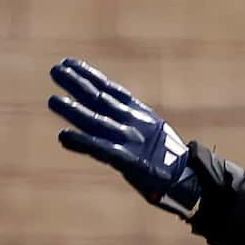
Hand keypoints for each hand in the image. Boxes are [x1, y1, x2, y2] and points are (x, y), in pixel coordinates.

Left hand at [48, 60, 202, 217]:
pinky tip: (64, 137)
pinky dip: (82, 143)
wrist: (191, 181)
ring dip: (73, 110)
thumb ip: (131, 124)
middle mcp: (135, 123)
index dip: (89, 75)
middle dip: (77, 84)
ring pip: (97, 122)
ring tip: (53, 101)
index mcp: (141, 113)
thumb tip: (111, 116)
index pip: (110, 89)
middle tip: (55, 70)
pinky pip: (101, 150)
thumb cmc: (169, 162)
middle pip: (100, 99)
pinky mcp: (130, 162)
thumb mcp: (152, 134)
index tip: (70, 63)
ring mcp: (132, 141)